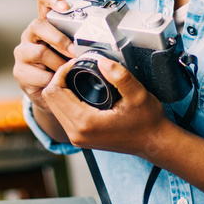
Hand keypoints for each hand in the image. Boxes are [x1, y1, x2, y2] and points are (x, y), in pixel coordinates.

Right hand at [13, 0, 76, 115]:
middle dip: (59, 39)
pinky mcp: (20, 72)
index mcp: (45, 25)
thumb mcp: (72, 50)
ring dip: (59, 63)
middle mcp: (30, 35)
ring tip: (68, 71)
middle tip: (74, 52)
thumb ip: (79, 41)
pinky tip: (59, 82)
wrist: (51, 95)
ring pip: (39, 52)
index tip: (65, 7)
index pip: (42, 1)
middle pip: (38, 25)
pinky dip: (53, 80)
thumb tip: (98, 39)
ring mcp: (23, 53)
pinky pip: (38, 74)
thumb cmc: (63, 67)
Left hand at [43, 54, 169, 159]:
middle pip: (50, 99)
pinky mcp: (80, 138)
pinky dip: (66, 100)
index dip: (61, 72)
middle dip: (59, 79)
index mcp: (85, 123)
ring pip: (54, 107)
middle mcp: (76, 133)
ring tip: (77, 77)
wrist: (153, 142)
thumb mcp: (138, 94)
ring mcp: (77, 138)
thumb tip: (102, 61)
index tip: (76, 63)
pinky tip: (79, 90)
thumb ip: (119, 76)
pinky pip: (62, 115)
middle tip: (76, 67)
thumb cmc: (147, 122)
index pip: (54, 92)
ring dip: (61, 89)